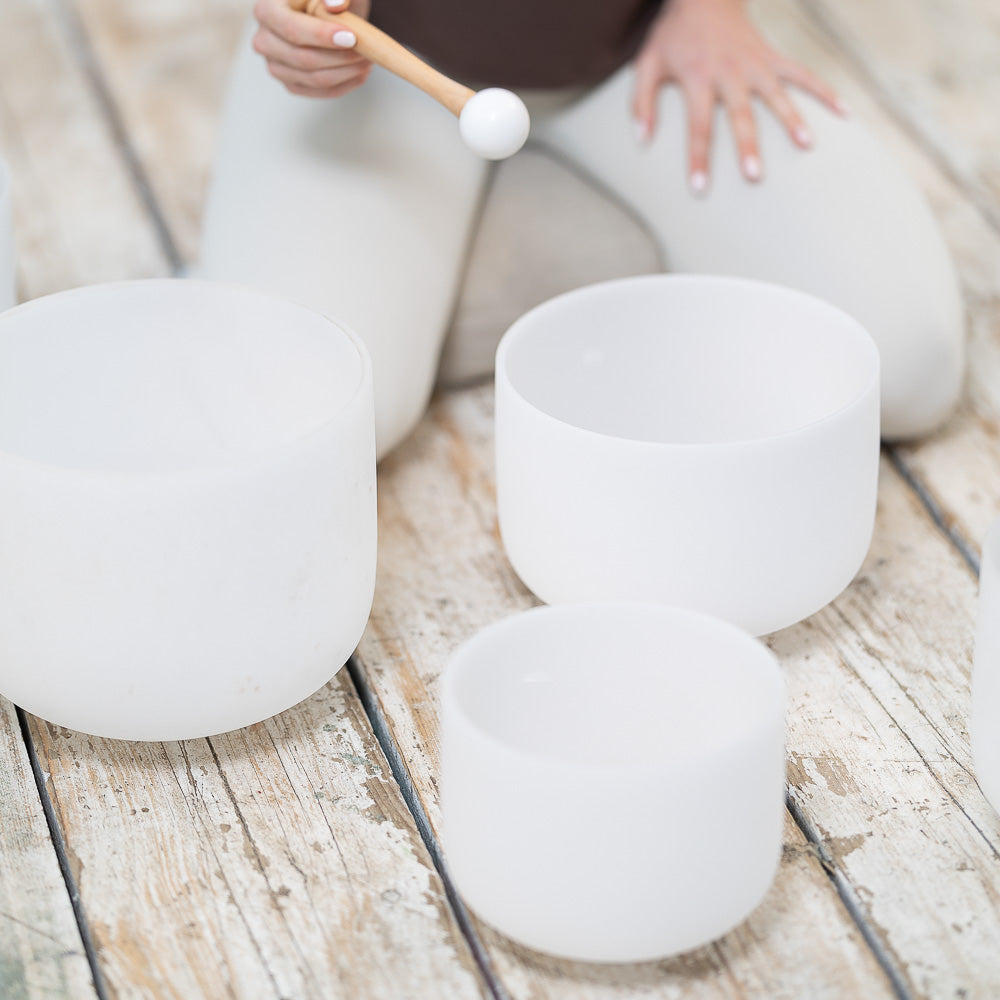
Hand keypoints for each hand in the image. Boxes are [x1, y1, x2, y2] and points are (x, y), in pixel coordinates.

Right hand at [252, 0, 371, 97]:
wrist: (325, 10)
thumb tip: (335, 4)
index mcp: (267, 9)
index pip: (292, 29)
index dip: (322, 36)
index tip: (351, 37)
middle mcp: (264, 39)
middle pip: (303, 59)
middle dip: (340, 57)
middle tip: (366, 50)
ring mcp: (275, 65)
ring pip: (314, 79)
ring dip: (346, 72)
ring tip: (367, 59)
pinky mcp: (291, 83)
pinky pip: (320, 92)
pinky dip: (345, 84)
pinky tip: (359, 72)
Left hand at [632, 0, 845, 191]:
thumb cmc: (673, 35)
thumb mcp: (647, 63)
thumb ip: (641, 102)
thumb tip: (641, 141)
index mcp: (698, 78)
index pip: (697, 126)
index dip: (698, 158)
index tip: (701, 188)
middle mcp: (730, 72)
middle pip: (741, 114)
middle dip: (748, 146)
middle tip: (755, 176)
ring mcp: (756, 63)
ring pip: (778, 94)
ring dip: (793, 119)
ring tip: (806, 146)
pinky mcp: (773, 57)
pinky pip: (803, 73)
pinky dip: (824, 90)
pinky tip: (843, 112)